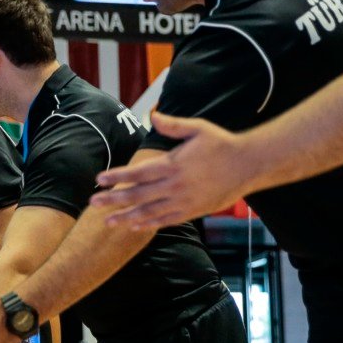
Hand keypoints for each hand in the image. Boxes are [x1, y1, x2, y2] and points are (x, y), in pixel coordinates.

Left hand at [91, 114, 253, 228]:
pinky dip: (148, 224)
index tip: (99, 180)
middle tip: (93, 204)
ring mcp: (183, 201)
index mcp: (172, 164)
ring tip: (108, 222)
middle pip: (137, 195)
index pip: (138, 173)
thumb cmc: (221, 144)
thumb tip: (152, 115)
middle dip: (113, 200)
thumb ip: (173, 125)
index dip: (116, 177)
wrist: (248, 166)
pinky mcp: (192, 211)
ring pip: (148, 212)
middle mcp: (174, 186)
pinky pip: (165, 221)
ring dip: (126, 217)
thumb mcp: (198, 128)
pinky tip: (134, 227)